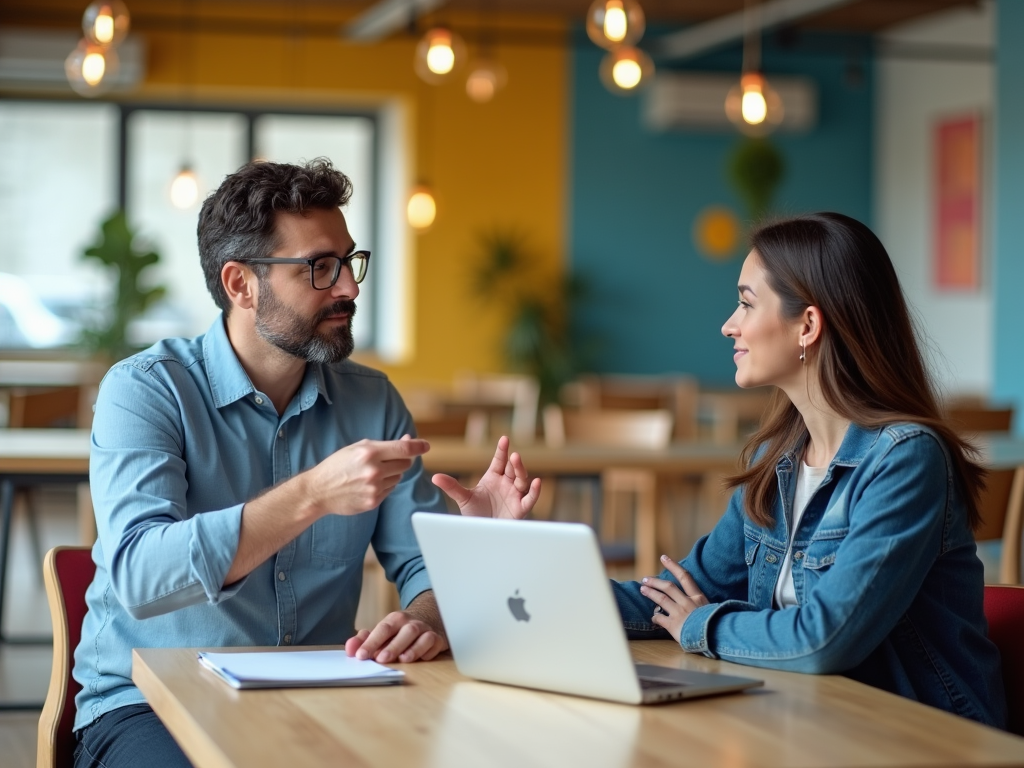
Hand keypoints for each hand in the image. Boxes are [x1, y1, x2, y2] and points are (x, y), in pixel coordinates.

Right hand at [310, 435, 428, 515]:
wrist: (318, 491)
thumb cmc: (338, 465)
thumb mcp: (357, 448)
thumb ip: (384, 445)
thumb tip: (409, 441)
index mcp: (369, 453)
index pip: (404, 448)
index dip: (418, 446)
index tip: (426, 445)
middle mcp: (374, 471)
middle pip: (405, 464)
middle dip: (402, 460)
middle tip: (390, 459)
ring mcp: (374, 488)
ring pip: (398, 477)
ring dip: (391, 473)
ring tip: (372, 473)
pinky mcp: (373, 502)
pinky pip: (390, 490)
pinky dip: (384, 485)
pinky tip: (368, 484)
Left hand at [345, 611, 447, 663]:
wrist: (429, 617)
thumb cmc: (400, 630)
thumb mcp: (383, 632)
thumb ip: (364, 640)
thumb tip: (350, 648)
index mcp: (395, 619)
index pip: (382, 629)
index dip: (371, 642)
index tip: (360, 655)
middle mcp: (411, 623)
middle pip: (403, 632)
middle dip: (392, 646)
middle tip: (380, 659)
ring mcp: (426, 630)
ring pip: (422, 637)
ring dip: (413, 649)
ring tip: (403, 659)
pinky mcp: (438, 639)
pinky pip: (434, 644)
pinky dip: (428, 652)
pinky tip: (421, 659)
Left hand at [431, 436, 540, 519]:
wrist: (482, 533)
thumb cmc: (475, 513)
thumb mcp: (463, 498)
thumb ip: (452, 487)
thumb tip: (435, 477)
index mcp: (493, 477)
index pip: (500, 461)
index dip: (502, 450)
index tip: (504, 439)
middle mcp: (506, 483)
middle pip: (512, 469)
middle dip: (514, 462)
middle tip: (513, 455)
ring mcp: (514, 495)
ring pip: (522, 480)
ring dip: (522, 471)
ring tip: (518, 462)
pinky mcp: (520, 508)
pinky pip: (530, 498)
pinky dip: (534, 491)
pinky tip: (537, 482)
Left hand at [639, 555, 709, 642]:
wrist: (717, 638)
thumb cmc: (716, 625)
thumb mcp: (712, 611)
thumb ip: (702, 605)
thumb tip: (696, 601)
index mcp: (698, 597)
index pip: (684, 577)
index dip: (673, 566)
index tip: (663, 558)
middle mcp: (688, 602)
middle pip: (668, 587)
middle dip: (655, 582)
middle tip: (645, 579)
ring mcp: (680, 613)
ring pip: (661, 599)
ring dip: (651, 593)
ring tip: (643, 589)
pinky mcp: (674, 625)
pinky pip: (660, 617)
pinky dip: (655, 616)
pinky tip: (653, 618)